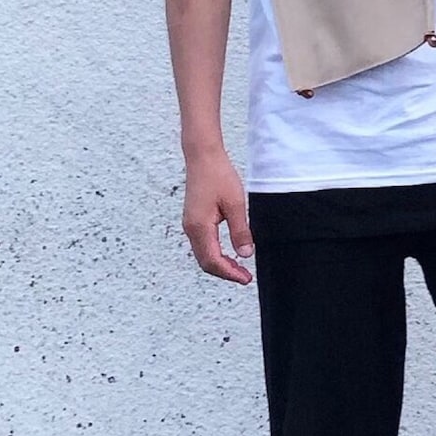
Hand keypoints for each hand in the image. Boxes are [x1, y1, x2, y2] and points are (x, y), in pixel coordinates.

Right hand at [182, 150, 254, 284]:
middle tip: (245, 277)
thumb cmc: (219, 176)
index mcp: (200, 227)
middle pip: (206, 262)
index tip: (246, 279)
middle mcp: (191, 229)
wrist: (202, 157)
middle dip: (225, 273)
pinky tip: (229, 254)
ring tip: (239, 268)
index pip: (213, 261)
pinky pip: (202, 245)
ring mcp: (189, 225)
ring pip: (203, 255)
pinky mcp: (192, 220)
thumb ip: (240, 231)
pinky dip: (215, 254)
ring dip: (220, 265)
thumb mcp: (236, 204)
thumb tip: (246, 254)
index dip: (230, 273)